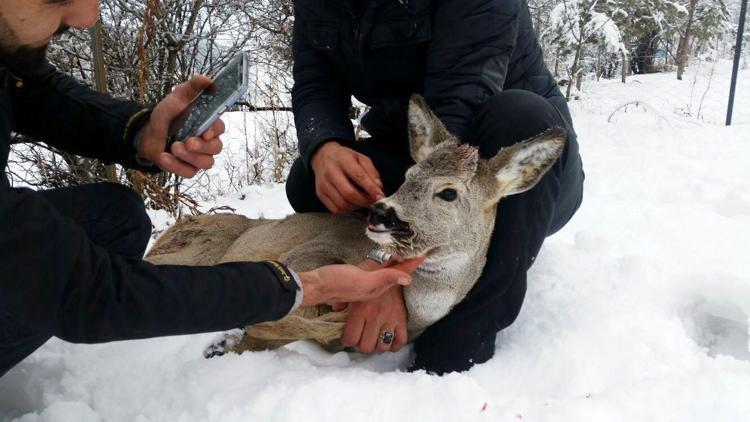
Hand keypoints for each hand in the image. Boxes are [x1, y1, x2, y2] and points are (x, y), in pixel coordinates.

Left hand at [137, 75, 224, 177]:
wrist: (147, 134)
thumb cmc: (166, 116)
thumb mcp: (176, 98)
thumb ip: (191, 88)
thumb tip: (206, 79)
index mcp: (208, 124)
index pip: (220, 129)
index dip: (214, 132)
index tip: (205, 133)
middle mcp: (207, 142)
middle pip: (216, 149)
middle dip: (201, 147)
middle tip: (187, 142)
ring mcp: (199, 157)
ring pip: (206, 163)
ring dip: (189, 157)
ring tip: (173, 148)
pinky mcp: (189, 168)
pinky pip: (189, 172)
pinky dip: (176, 166)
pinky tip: (164, 157)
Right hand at [298, 257, 422, 306]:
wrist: (316, 286)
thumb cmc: (337, 283)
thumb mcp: (362, 280)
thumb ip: (384, 278)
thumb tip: (408, 278)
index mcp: (378, 286)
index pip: (400, 273)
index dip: (412, 263)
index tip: (424, 253)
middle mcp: (374, 285)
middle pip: (395, 272)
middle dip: (407, 263)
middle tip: (418, 251)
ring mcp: (365, 281)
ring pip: (387, 271)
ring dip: (397, 263)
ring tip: (406, 253)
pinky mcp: (357, 276)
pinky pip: (376, 269)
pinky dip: (384, 263)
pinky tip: (384, 259)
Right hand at [310, 141, 384, 213]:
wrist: (323, 157)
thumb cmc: (344, 158)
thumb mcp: (361, 158)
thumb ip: (371, 172)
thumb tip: (378, 188)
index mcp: (343, 160)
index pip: (358, 176)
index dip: (371, 188)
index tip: (380, 196)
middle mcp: (331, 172)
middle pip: (349, 193)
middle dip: (364, 201)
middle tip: (373, 200)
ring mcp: (324, 185)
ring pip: (342, 204)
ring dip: (357, 206)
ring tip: (363, 201)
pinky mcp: (320, 194)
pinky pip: (335, 209)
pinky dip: (347, 210)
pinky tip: (352, 203)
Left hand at [336, 257, 424, 352]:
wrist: (389, 264)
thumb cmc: (364, 274)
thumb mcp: (350, 285)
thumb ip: (342, 300)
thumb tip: (335, 309)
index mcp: (360, 309)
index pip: (351, 338)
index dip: (348, 340)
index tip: (349, 336)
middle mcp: (375, 316)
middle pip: (366, 346)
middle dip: (361, 344)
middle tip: (361, 338)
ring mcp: (389, 317)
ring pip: (382, 346)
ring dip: (377, 346)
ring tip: (373, 340)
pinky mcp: (401, 317)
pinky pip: (401, 339)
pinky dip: (394, 344)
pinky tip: (388, 340)